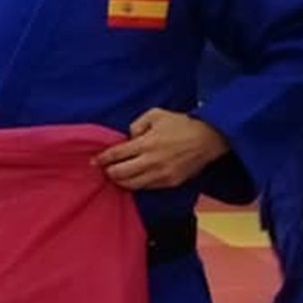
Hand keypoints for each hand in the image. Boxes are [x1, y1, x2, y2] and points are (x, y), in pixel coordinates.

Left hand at [94, 108, 228, 190]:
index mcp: (146, 143)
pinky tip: (133, 179)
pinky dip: (136, 184)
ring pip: (131, 185)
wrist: (208, 139)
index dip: (102, 159)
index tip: (94, 161)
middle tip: (105, 169)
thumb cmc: (180, 124)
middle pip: (120, 173)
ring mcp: (161, 174)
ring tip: (116, 176)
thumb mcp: (156, 115)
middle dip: (109, 172)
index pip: (116, 154)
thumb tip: (128, 138)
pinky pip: (146, 187)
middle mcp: (151, 161)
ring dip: (120, 181)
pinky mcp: (169, 183)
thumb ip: (137, 124)